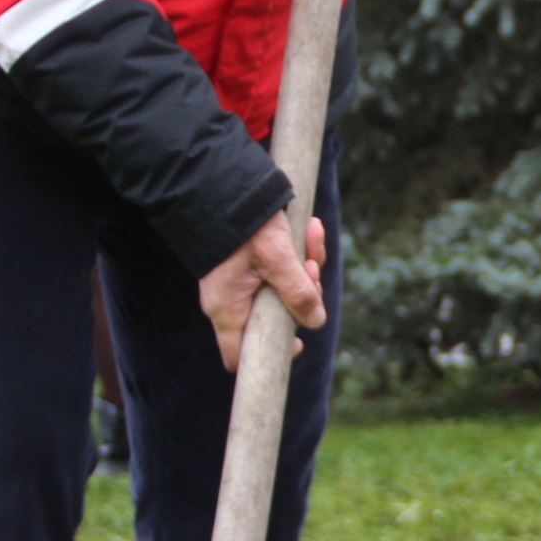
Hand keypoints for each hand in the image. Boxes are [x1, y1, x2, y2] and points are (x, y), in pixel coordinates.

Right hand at [198, 210, 329, 372]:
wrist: (225, 184)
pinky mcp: (253, 264)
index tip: (295, 341)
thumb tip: (315, 321)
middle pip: (275, 317)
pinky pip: (282, 269)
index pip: (237, 356)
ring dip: (306, 266)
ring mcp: (242, 282)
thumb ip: (297, 291)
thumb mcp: (277, 257)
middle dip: (303, 294)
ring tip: (313, 235)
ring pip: (284, 290)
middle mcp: (232, 300)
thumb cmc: (245, 223)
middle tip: (311, 269)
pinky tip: (312, 228)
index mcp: (227, 308)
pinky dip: (300, 252)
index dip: (267, 355)